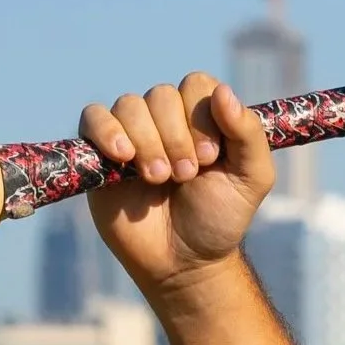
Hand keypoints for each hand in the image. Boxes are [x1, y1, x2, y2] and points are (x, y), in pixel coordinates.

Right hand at [78, 72, 274, 296]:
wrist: (182, 260)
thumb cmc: (219, 217)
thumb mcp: (252, 178)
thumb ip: (248, 134)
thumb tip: (224, 91)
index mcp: (206, 118)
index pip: (197, 85)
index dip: (202, 116)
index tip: (210, 156)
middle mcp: (168, 119)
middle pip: (162, 95)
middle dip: (176, 137)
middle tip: (186, 176)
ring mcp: (133, 133)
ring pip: (129, 105)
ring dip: (147, 142)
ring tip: (159, 178)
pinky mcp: (100, 152)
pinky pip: (93, 117)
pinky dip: (107, 132)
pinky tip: (123, 158)